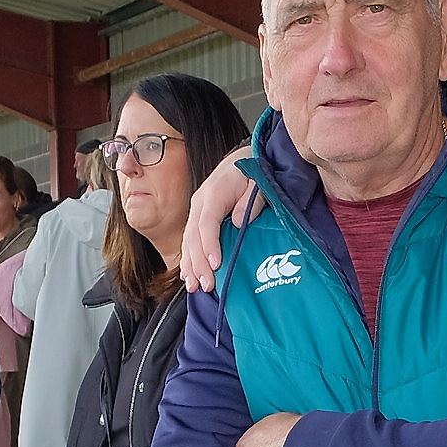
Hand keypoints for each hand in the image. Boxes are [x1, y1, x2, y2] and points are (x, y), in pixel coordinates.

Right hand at [180, 146, 255, 291]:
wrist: (243, 159)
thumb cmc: (253, 172)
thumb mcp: (258, 181)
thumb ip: (250, 201)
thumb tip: (239, 222)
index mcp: (214, 192)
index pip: (208, 222)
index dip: (210, 244)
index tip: (215, 264)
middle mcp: (200, 202)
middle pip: (194, 236)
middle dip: (198, 263)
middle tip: (206, 284)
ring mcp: (196, 211)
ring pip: (188, 241)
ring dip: (190, 265)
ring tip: (195, 287)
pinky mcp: (198, 218)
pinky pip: (189, 241)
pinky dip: (188, 260)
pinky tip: (189, 277)